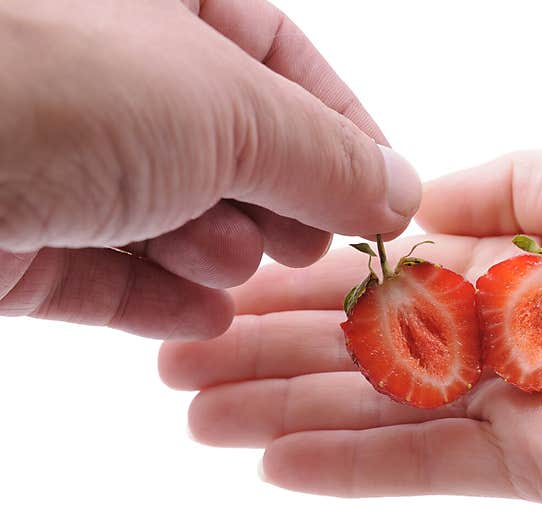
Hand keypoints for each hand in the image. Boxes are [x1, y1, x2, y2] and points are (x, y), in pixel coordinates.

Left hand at [0, 0, 419, 338]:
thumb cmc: (45, 82)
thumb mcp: (228, 107)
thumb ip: (328, 155)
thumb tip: (400, 192)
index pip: (281, 58)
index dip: (344, 129)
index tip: (386, 196)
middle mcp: (101, 64)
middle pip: (227, 143)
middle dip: (277, 201)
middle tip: (312, 247)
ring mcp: (53, 150)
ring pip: (170, 212)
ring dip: (215, 250)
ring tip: (231, 267)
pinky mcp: (15, 231)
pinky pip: (106, 269)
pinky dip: (156, 296)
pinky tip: (195, 319)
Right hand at [158, 148, 541, 507]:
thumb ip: (494, 188)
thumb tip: (415, 202)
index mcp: (508, 264)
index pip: (383, 280)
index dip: (303, 284)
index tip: (229, 286)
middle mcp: (497, 339)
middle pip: (361, 355)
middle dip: (267, 357)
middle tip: (179, 363)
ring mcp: (508, 408)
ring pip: (374, 416)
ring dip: (282, 416)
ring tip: (197, 418)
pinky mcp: (531, 468)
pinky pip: (423, 468)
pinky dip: (348, 470)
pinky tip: (274, 465)